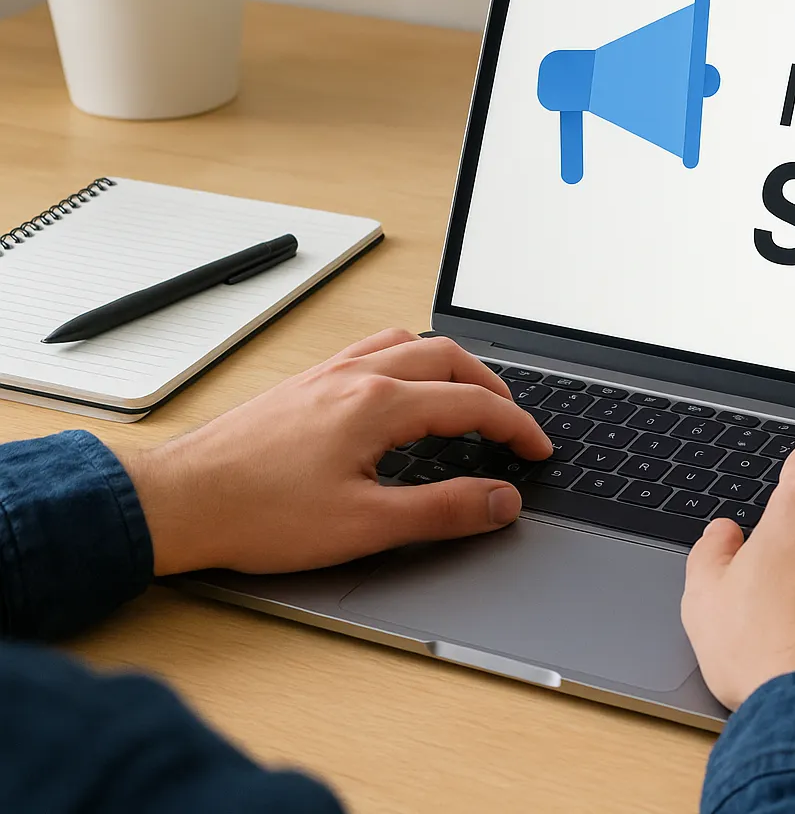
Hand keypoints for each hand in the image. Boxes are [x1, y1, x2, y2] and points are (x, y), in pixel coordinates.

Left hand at [119, 329, 551, 575]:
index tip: (538, 450)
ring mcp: (326, 375)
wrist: (180, 502)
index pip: (471, 404)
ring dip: (449, 365)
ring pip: (407, 345)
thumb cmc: (259, 515)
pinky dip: (406, 360)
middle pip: (446, 358)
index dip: (516, 428)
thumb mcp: (366, 526)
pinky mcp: (302, 386)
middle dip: (491, 386)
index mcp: (379, 406)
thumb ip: (444, 511)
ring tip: (467, 395)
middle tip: (513, 421)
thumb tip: (501, 501)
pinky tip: (398, 388)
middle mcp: (355, 377)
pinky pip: (369, 350)